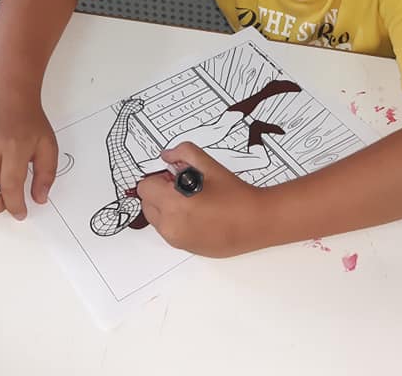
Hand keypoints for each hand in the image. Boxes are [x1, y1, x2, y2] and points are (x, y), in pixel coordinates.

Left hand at [134, 143, 265, 256]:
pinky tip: (201, 216)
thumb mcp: (209, 165)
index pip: (144, 188)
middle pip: (148, 204)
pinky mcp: (186, 248)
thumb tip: (166, 156)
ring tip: (195, 202)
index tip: (176, 177)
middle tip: (185, 188)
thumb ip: (183, 153)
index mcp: (173, 203)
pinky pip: (170, 232)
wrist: (257, 221)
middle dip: (160, 194)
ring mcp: (177, 240)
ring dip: (167, 209)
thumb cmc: (236, 194)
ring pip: (157, 220)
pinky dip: (177, 222)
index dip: (160, 179)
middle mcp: (171, 226)